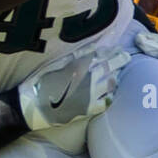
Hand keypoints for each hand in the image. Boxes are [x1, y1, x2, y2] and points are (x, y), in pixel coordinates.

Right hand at [18, 46, 132, 130]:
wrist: (32, 107)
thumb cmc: (40, 83)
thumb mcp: (54, 64)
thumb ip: (74, 57)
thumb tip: (91, 49)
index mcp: (79, 66)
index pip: (101, 55)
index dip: (111, 51)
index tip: (117, 48)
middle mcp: (88, 79)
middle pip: (110, 67)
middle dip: (119, 61)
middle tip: (125, 57)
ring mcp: (90, 95)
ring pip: (110, 84)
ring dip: (115, 77)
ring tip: (117, 73)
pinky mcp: (87, 109)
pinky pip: (105, 103)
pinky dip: (109, 96)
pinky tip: (111, 94)